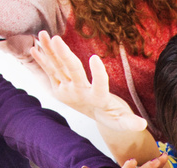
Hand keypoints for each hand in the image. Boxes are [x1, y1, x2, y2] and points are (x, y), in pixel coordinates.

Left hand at [30, 33, 147, 130]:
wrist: (95, 119)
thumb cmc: (112, 115)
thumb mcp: (122, 120)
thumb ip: (130, 122)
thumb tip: (142, 124)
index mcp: (97, 100)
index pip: (99, 85)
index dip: (98, 73)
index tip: (95, 58)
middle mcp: (80, 94)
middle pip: (73, 72)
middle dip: (64, 56)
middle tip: (56, 40)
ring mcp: (67, 91)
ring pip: (58, 68)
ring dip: (49, 51)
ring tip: (42, 35)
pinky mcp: (58, 88)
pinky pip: (50, 71)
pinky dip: (42, 59)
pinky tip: (34, 47)